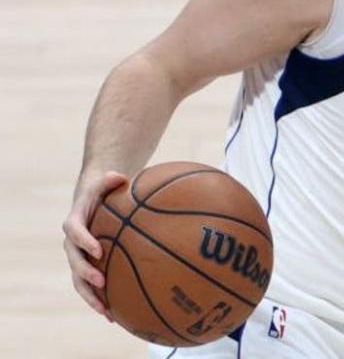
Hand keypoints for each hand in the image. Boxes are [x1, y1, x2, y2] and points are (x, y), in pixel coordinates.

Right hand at [62, 171, 127, 318]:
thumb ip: (110, 179)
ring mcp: (78, 258)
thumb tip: (121, 176)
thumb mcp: (104, 182)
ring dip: (90, 296)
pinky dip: (100, 301)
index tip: (98, 250)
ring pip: (79, 281)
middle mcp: (73, 244)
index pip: (75, 232)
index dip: (84, 241)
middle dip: (86, 273)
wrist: (93, 203)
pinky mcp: (87, 268)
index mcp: (75, 223)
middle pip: (74, 261)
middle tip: (101, 282)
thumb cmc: (102, 192)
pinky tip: (114, 316)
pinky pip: (90, 288)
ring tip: (105, 311)